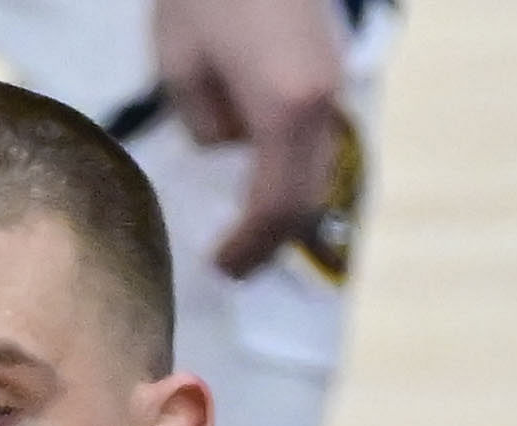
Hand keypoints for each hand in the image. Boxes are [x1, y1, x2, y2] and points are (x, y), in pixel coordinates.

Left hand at [151, 0, 351, 280]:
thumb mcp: (183, 68)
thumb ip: (208, 124)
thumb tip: (228, 148)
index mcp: (286, 107)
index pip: (277, 206)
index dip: (250, 246)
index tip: (220, 267)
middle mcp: (322, 102)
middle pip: (308, 197)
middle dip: (271, 239)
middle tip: (234, 265)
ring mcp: (333, 82)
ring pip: (319, 168)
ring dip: (285, 206)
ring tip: (244, 230)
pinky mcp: (330, 66)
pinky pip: (317, 138)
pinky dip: (292, 170)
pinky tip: (256, 176)